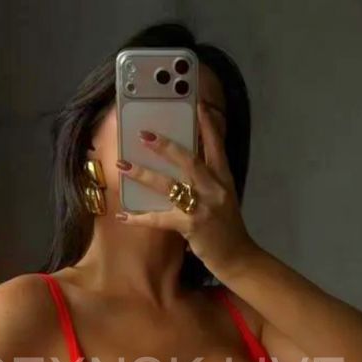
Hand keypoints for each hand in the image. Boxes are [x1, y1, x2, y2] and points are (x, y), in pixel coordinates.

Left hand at [115, 101, 256, 273]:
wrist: (238, 258)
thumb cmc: (228, 230)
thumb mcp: (224, 200)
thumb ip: (208, 184)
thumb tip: (185, 171)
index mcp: (224, 179)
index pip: (217, 146)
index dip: (208, 125)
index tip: (199, 104)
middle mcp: (215, 188)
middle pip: (188, 160)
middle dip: (165, 146)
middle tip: (144, 134)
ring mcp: (203, 206)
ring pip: (169, 185)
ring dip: (144, 174)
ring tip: (124, 165)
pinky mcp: (191, 225)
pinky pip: (160, 218)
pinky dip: (140, 218)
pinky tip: (124, 216)